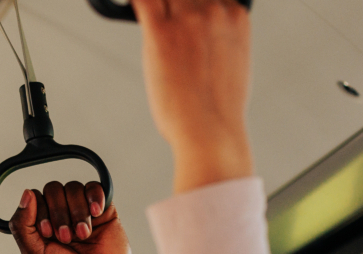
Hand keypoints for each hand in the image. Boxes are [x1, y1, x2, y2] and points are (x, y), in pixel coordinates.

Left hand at [10, 181, 139, 253]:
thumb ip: (23, 225)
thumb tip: (26, 193)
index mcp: (39, 227)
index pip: (34, 199)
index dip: (40, 211)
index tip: (48, 234)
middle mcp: (59, 217)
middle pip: (53, 190)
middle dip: (59, 213)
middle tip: (66, 239)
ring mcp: (81, 212)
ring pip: (74, 188)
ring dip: (77, 212)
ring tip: (83, 235)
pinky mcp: (103, 210)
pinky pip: (95, 187)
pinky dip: (94, 197)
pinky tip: (96, 214)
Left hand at [135, 0, 252, 193]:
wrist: (210, 132)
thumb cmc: (217, 113)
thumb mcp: (232, 66)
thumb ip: (218, 43)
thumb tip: (200, 46)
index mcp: (235, 17)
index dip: (191, 2)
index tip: (178, 11)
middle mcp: (215, 10)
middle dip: (171, 4)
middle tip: (161, 21)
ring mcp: (190, 19)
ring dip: (155, 5)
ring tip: (144, 13)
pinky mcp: (162, 33)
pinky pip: (143, 2)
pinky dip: (133, 3)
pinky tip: (127, 7)